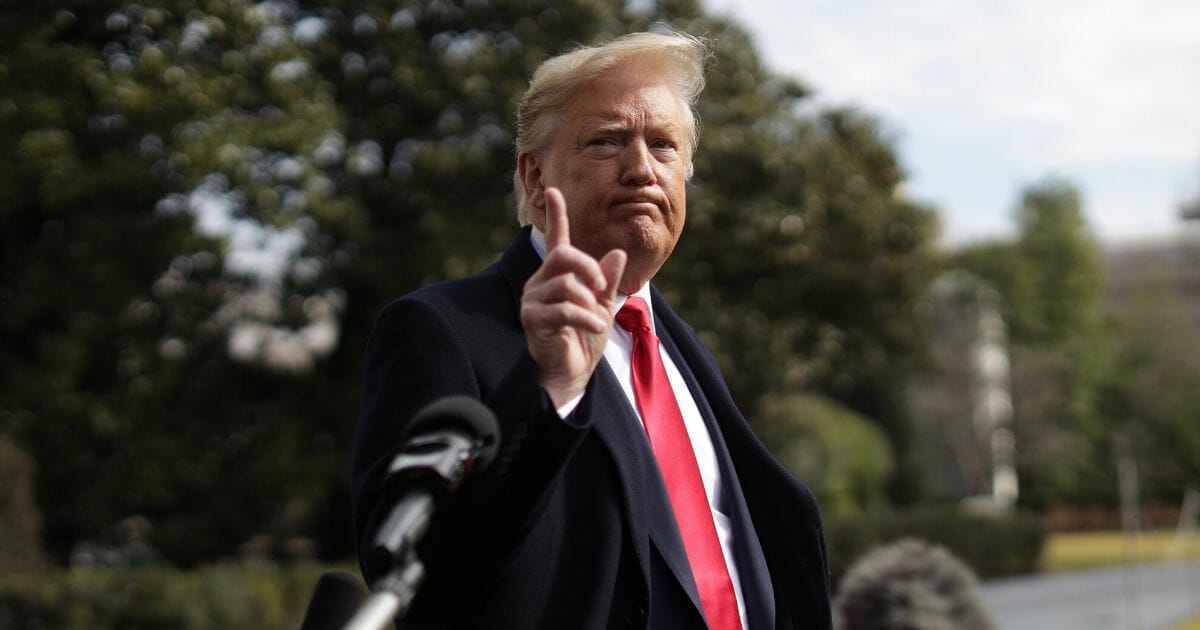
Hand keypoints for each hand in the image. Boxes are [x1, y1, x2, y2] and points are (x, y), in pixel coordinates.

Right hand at [521, 188, 625, 407]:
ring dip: (589, 302)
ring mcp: (533, 299)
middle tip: (601, 289)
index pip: (556, 239)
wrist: (571, 374)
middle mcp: (541, 282)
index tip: (554, 190)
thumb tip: (617, 253)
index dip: (557, 215)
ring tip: (596, 319)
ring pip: (566, 284)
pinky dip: (586, 318)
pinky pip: (563, 308)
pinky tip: (596, 327)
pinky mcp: (532, 318)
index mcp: (558, 275)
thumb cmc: (584, 340)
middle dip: (589, 268)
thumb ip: (608, 281)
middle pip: (564, 255)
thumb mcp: (602, 306)